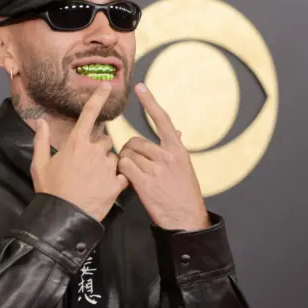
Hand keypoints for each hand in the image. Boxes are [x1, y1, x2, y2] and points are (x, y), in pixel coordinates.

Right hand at [31, 84, 128, 221]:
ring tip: (94, 181)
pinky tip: (106, 188)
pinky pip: (123, 174)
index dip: (97, 98)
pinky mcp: (116, 184)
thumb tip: (41, 122)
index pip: (89, 114)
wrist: (63, 218)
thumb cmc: (50, 191)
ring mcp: (107, 167)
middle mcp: (94, 151)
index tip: (106, 85)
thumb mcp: (39, 165)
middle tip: (87, 167)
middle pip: (104, 140)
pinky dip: (118, 178)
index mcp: (75, 144)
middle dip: (98, 149)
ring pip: (113, 158)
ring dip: (108, 165)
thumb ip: (41, 141)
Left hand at [117, 83, 209, 230]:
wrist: (186, 219)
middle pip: (135, 141)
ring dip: (125, 163)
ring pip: (127, 154)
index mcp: (178, 150)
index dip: (150, 102)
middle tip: (132, 163)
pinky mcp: (145, 183)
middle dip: (129, 151)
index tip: (140, 87)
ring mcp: (156, 169)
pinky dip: (122, 172)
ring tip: (134, 175)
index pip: (162, 119)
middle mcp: (168, 156)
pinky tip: (128, 180)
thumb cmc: (184, 194)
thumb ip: (175, 149)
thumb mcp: (184, 168)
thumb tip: (175, 131)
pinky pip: (124, 167)